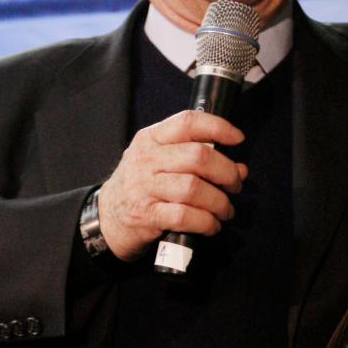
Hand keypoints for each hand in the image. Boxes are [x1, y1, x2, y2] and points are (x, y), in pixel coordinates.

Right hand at [97, 110, 247, 260]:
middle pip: (199, 156)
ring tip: (225, 209)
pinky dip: (206, 222)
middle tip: (235, 185)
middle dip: (226, 172)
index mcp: (152, 138)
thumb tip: (240, 169)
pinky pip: (185, 216)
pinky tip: (211, 225)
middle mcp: (146, 159)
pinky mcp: (146, 215)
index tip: (237, 138)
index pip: (188, 122)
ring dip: (219, 201)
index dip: (218, 127)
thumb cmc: (142, 186)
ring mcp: (144, 187)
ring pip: (194, 188)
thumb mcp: (161, 162)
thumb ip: (198, 159)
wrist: (107, 218)